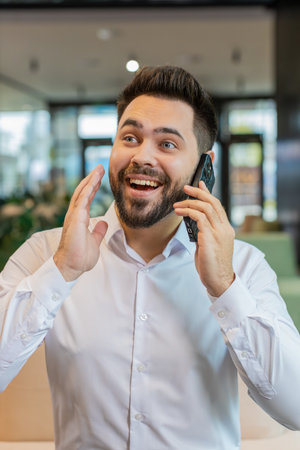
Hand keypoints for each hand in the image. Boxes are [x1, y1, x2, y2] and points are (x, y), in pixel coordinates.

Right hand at [53, 165, 107, 281]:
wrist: (71, 267)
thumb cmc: (80, 257)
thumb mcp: (94, 241)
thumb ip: (98, 231)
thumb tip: (103, 223)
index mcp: (80, 219)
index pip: (86, 199)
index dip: (93, 187)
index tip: (100, 177)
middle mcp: (75, 215)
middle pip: (83, 192)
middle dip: (92, 179)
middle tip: (100, 167)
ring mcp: (74, 216)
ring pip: (82, 193)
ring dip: (90, 180)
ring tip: (98, 169)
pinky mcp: (75, 219)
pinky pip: (81, 201)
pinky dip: (87, 190)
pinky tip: (93, 181)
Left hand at [173, 181, 234, 296]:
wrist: (219, 281)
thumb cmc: (212, 266)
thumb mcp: (208, 245)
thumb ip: (204, 233)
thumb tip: (193, 222)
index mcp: (226, 230)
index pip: (218, 206)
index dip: (208, 193)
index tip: (200, 184)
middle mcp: (225, 228)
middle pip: (213, 202)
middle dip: (198, 192)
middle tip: (185, 188)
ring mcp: (219, 232)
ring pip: (205, 207)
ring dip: (189, 203)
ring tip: (177, 205)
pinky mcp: (210, 237)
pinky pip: (199, 217)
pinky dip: (188, 212)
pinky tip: (179, 213)